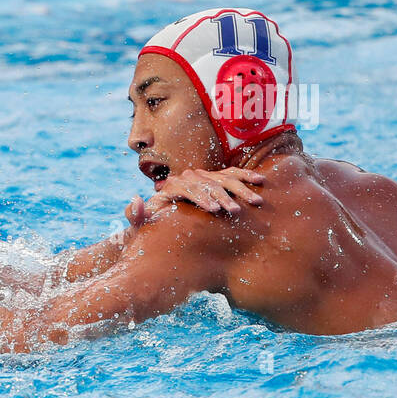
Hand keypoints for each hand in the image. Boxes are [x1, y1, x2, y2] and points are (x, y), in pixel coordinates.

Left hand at [126, 167, 264, 226]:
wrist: (162, 216)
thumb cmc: (152, 223)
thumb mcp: (140, 222)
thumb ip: (134, 215)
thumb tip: (135, 200)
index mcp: (172, 186)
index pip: (188, 188)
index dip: (201, 198)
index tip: (214, 210)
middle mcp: (189, 177)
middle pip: (208, 184)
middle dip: (223, 198)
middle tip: (235, 212)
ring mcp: (204, 176)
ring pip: (224, 178)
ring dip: (240, 189)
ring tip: (254, 202)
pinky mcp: (216, 178)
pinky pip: (234, 174)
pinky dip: (247, 175)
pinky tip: (261, 181)